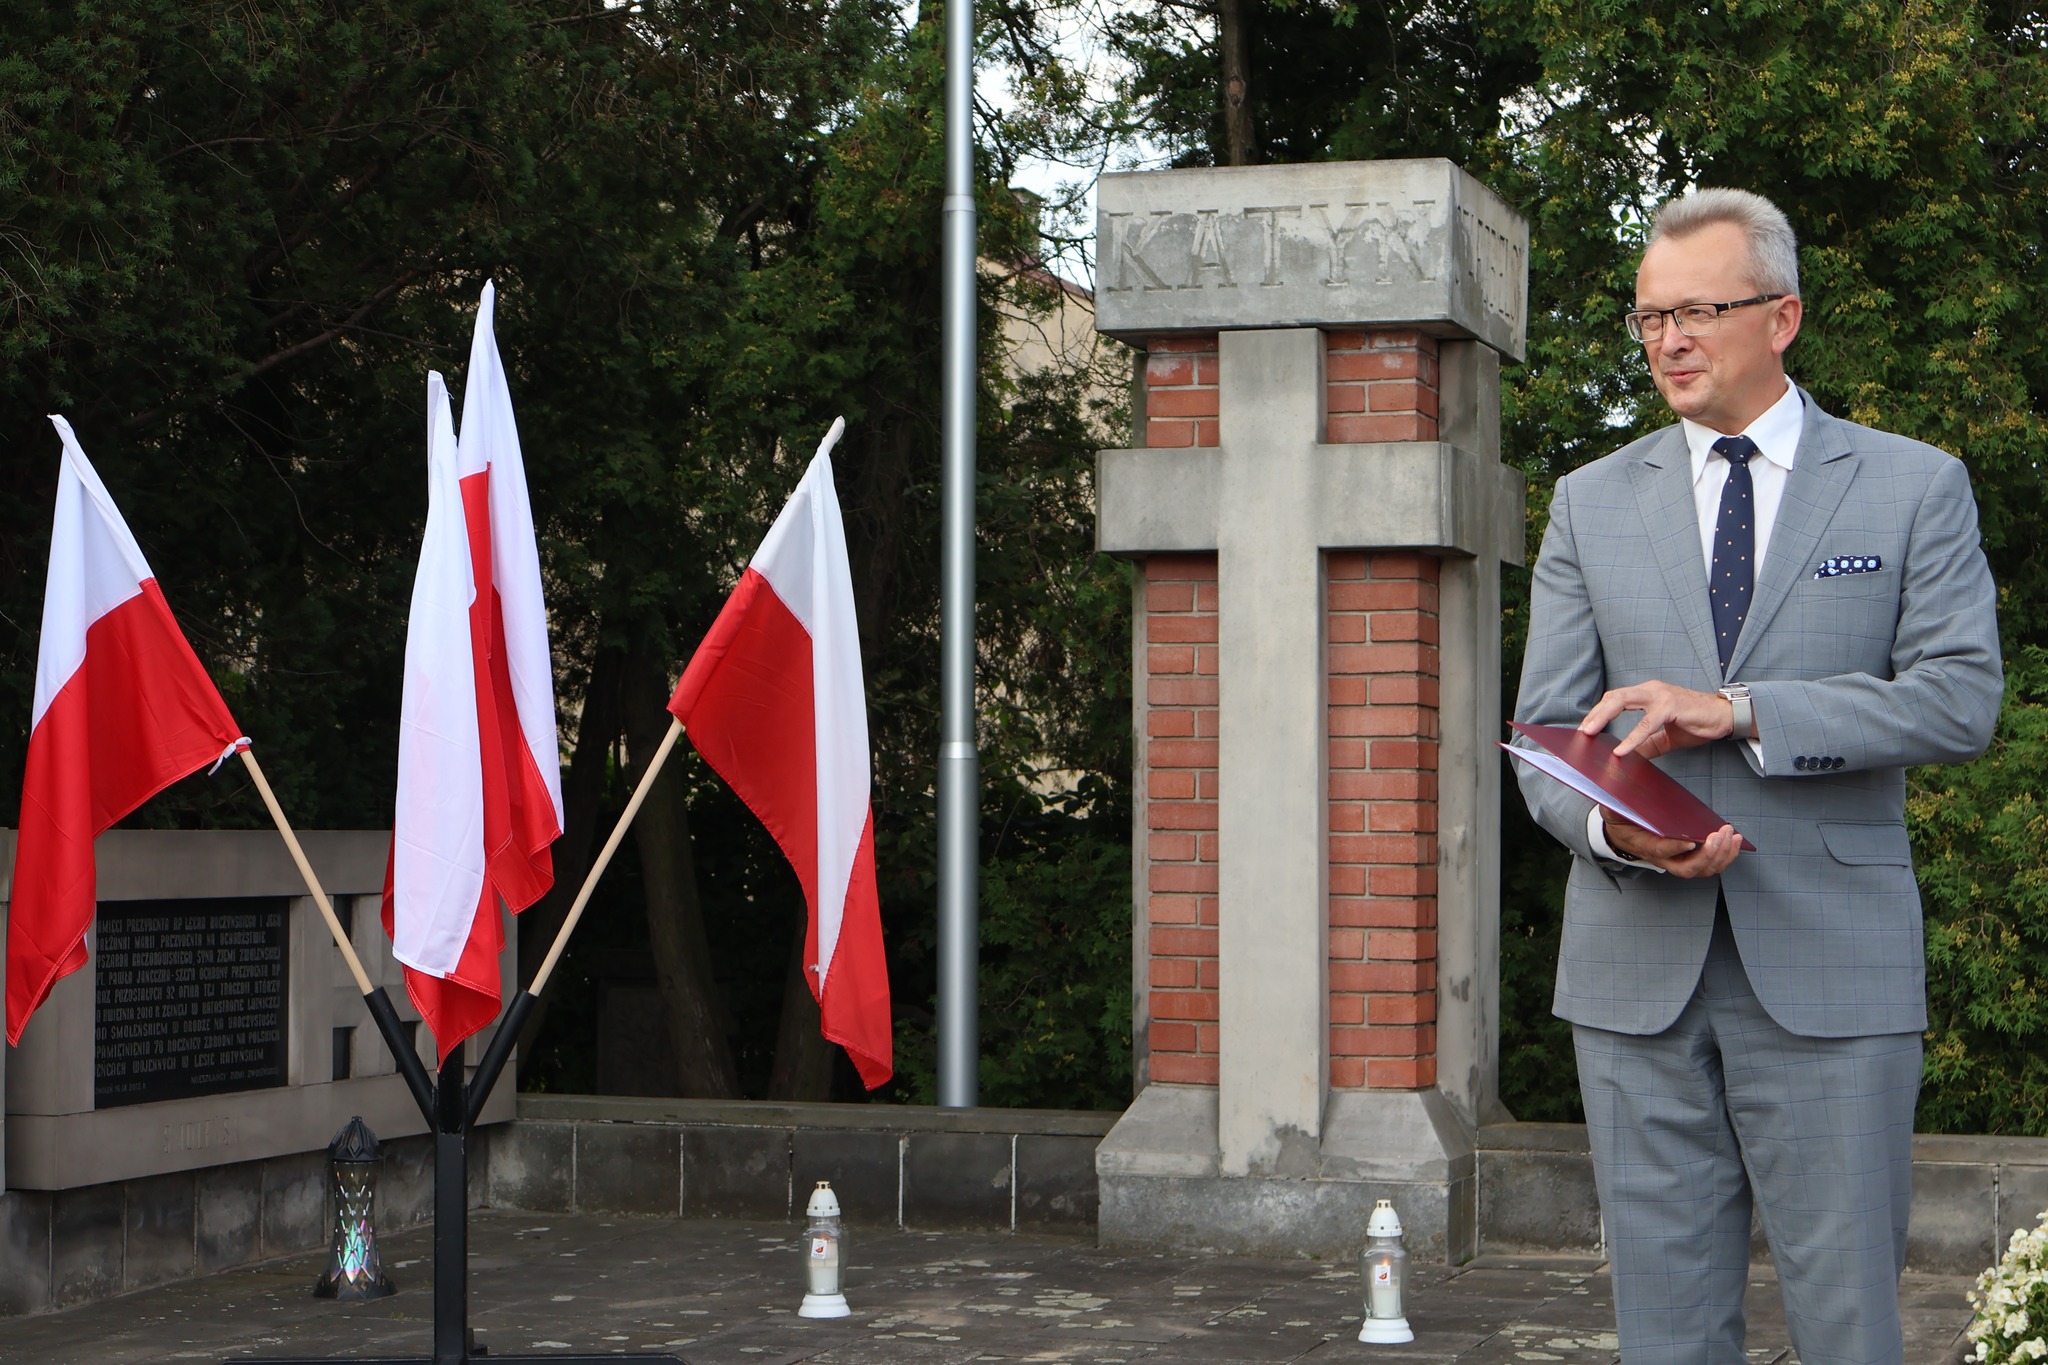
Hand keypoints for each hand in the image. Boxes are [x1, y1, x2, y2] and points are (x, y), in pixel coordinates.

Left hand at [1579, 680, 1733, 758]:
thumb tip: (1626, 758)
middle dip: (1595, 713)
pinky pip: (1646, 722)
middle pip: (1614, 696)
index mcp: (1647, 693)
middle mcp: (1651, 689)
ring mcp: (1661, 695)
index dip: (1599, 712)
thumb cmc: (1696, 722)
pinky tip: (1622, 749)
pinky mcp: (1671, 706)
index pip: (1615, 698)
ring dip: (1603, 717)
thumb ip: (1646, 744)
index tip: (1585, 728)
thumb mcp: (1665, 736)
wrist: (1725, 717)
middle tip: (1581, 731)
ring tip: (1589, 733)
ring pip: (1623, 700)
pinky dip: (1632, 736)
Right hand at [1602, 808, 1742, 877]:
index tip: (1690, 841)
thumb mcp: (1612, 811)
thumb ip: (1613, 805)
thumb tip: (1615, 793)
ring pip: (1703, 869)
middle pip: (1688, 868)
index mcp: (1644, 845)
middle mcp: (1663, 859)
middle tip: (1719, 834)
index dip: (1675, 848)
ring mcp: (1678, 861)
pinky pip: (1712, 865)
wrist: (1623, 836)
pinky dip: (1727, 855)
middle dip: (1707, 854)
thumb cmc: (1621, 821)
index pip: (1660, 851)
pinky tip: (1735, 840)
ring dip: (1721, 855)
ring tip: (1731, 835)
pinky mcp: (1691, 858)